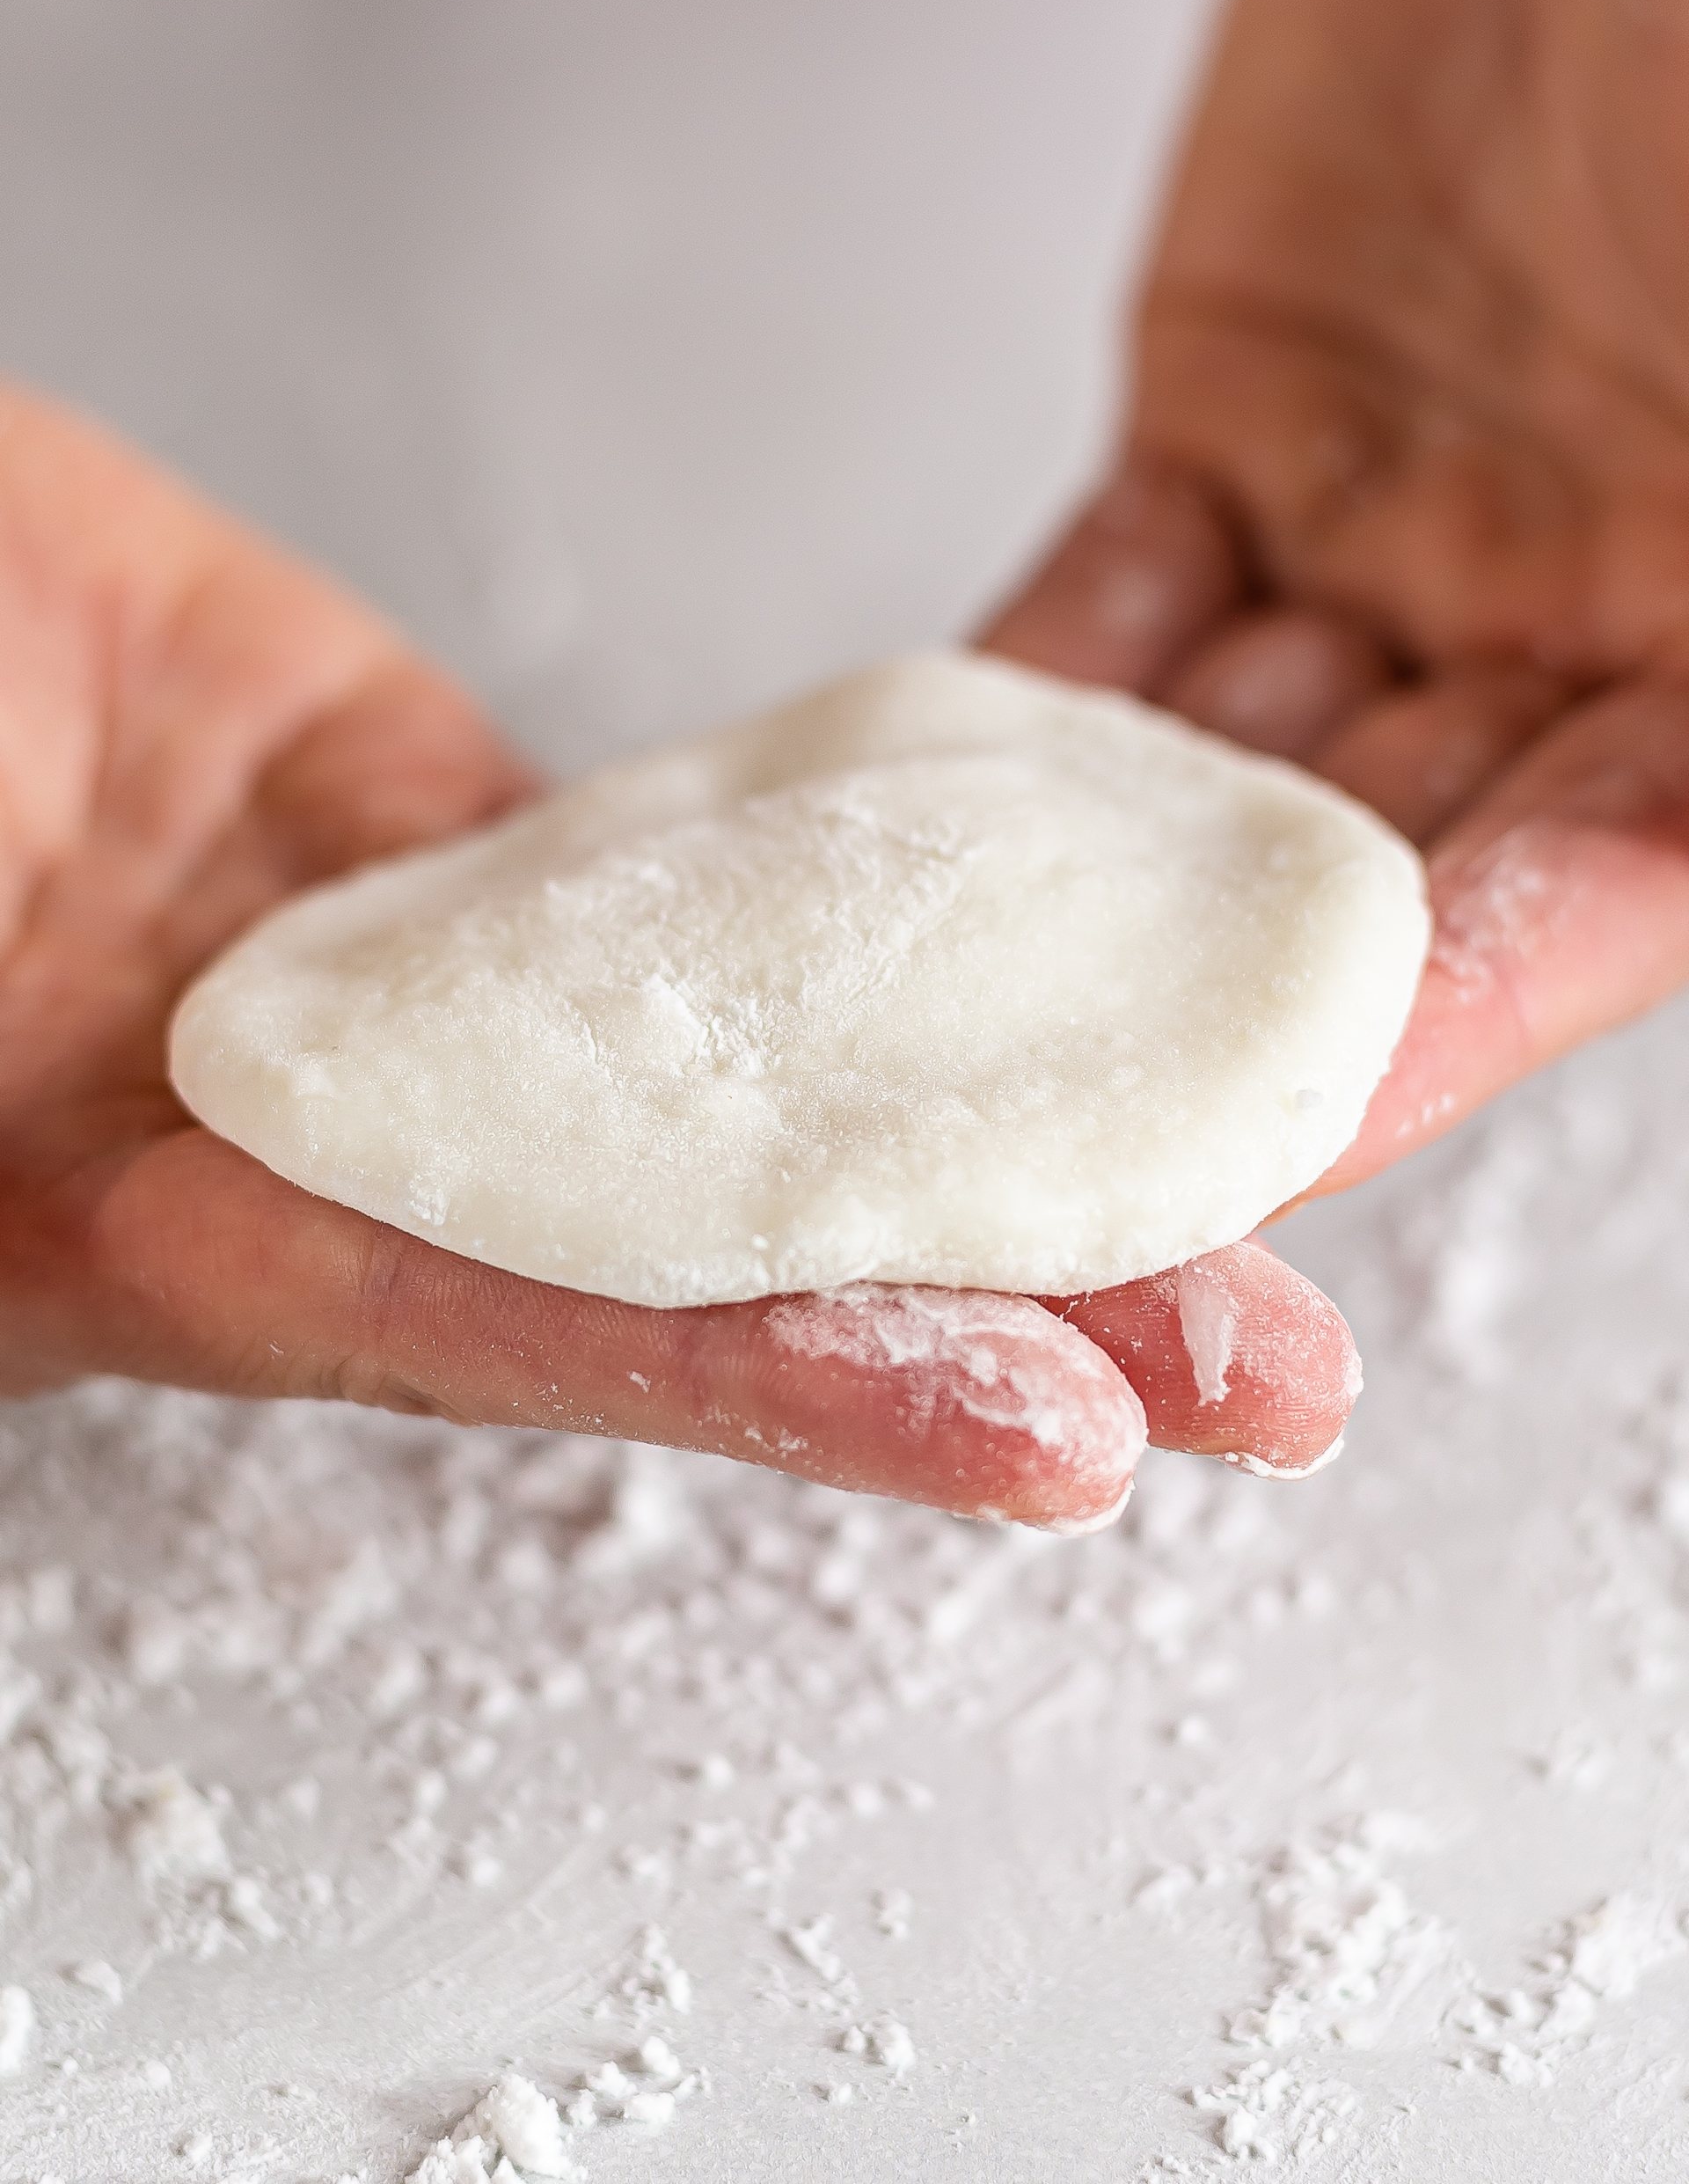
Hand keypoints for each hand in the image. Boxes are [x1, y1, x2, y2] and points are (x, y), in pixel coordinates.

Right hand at [0, 388, 1353, 1529]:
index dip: (786, 1385)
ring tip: (1241, 1163)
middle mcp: (333, 1142)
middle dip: (991, 1312)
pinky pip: (678, 885)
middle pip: (706, 1241)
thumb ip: (32, 1155)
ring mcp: (409, 990)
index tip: (1034, 1437)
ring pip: (738, 1061)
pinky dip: (846, 911)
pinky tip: (1031, 941)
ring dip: (978, 1117)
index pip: (522, 1333)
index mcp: (166, 1242)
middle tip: (1261, 1368)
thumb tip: (117, 1224)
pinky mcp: (441, 839)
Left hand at [985, 0, 1688, 1197]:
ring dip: (1089, 877)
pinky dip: (1028, 707)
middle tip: (1052, 1111)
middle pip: (1384, 867)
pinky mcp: (1240, 417)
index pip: (1597, 888)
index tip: (1282, 1131)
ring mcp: (1393, 520)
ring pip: (1223, 756)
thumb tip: (1684, 808)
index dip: (1449, 1019)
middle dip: (1219, 997)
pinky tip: (926, 802)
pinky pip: (1116, 601)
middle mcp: (1574, 610)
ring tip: (945, 983)